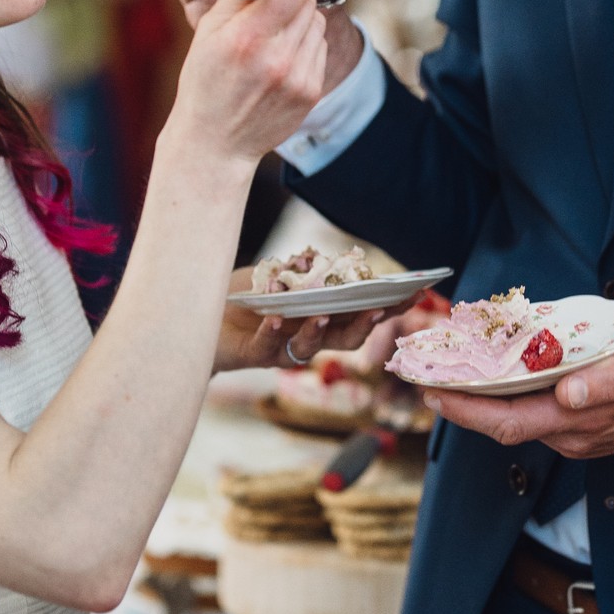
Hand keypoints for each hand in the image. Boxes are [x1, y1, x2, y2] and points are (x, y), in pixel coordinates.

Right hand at [171, 0, 326, 165]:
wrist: (217, 141)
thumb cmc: (205, 80)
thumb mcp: (208, 32)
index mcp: (247, 39)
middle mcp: (278, 59)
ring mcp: (299, 78)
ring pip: (316, 21)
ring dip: (297, 15)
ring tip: (271, 29)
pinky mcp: (311, 91)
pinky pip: (319, 46)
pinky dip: (303, 41)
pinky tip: (279, 53)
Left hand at [213, 287, 405, 374]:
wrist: (198, 317)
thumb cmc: (242, 296)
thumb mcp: (272, 276)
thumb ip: (295, 271)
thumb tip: (316, 259)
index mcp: (320, 315)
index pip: (361, 313)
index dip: (389, 306)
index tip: (415, 291)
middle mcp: (306, 336)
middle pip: (347, 337)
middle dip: (366, 325)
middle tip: (379, 309)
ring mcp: (281, 348)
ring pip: (309, 350)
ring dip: (317, 331)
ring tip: (320, 313)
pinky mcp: (251, 355)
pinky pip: (265, 347)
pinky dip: (269, 332)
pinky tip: (272, 316)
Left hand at [420, 320, 613, 458]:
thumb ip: (611, 382)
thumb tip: (569, 396)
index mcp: (583, 420)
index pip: (509, 422)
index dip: (467, 411)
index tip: (432, 391)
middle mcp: (575, 433)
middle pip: (504, 425)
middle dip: (461, 406)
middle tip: (426, 378)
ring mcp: (580, 431)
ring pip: (518, 420)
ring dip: (483, 400)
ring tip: (453, 372)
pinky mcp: (586, 421)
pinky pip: (537, 413)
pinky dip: (510, 396)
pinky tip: (497, 375)